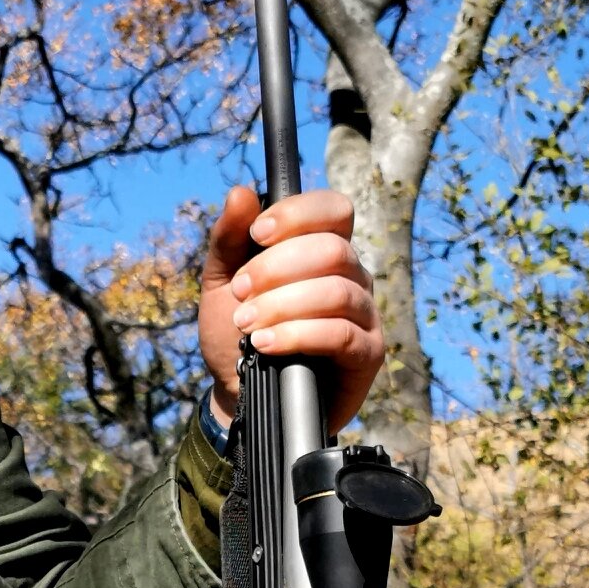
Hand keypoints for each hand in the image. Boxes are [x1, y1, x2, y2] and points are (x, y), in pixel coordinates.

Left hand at [199, 183, 382, 433]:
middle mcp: (352, 276)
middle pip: (333, 249)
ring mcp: (364, 314)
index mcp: (324, 249)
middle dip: (277, 268)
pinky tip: (266, 344)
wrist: (239, 394)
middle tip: (241, 293)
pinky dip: (297, 334)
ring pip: (337, 291)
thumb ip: (228, 240)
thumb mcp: (221, 283)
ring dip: (283, 305)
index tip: (257, 233)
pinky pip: (340, 333)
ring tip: (247, 324)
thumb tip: (241, 193)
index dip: (297, 214)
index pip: (334, 209)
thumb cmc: (236, 333)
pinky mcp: (367, 354)